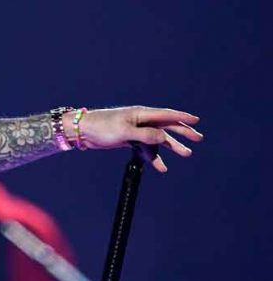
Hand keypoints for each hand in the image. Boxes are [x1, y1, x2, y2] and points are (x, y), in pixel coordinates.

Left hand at [67, 106, 202, 171]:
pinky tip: (160, 167)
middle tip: (198, 139)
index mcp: (141, 114)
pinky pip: (145, 149)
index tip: (196, 120)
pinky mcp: (128, 140)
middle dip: (182, 133)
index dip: (182, 118)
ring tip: (186, 154)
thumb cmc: (102, 127)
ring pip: (157, 139)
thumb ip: (145, 134)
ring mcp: (135, 131)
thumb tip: (163, 137)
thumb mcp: (125, 131)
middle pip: (166, 126)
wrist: (82, 132)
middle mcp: (140, 120)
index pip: (166, 115)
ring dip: (171, 147)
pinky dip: (153, 157)